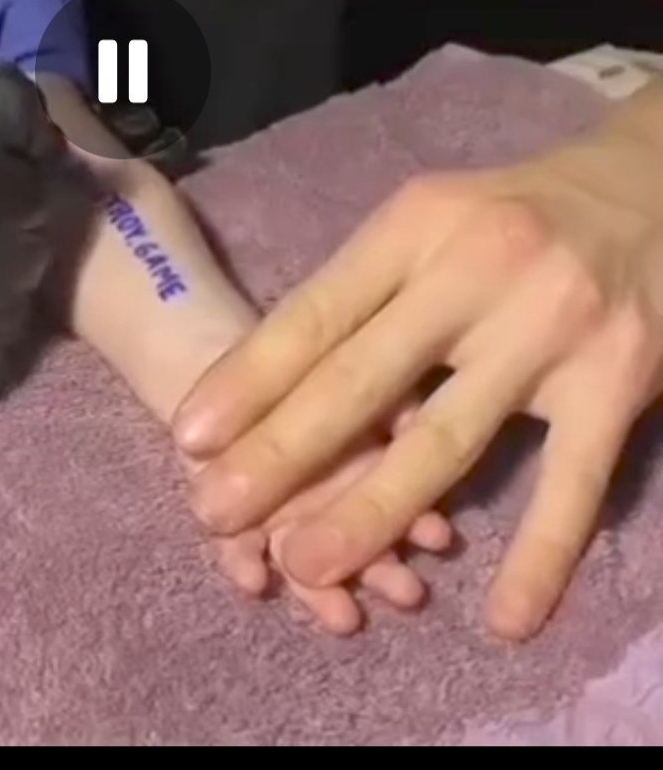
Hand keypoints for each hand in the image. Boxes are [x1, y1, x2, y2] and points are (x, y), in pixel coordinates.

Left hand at [173, 87, 662, 640]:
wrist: (649, 187)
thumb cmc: (509, 215)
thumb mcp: (427, 219)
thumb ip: (362, 290)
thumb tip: (264, 376)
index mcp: (415, 228)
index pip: (316, 312)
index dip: (250, 377)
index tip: (191, 436)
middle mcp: (475, 273)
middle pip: (363, 376)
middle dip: (281, 452)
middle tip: (214, 510)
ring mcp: (549, 330)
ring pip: (448, 438)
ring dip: (373, 511)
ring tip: (307, 565)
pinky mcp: (618, 383)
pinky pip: (573, 484)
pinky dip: (540, 556)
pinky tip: (507, 619)